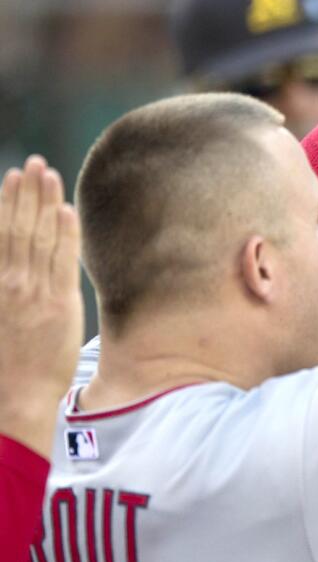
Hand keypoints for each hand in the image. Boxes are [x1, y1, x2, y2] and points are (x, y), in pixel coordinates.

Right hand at [0, 156, 82, 455]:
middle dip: (27, 193)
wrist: (15, 399)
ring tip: (49, 174)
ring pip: (41, 237)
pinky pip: (64, 260)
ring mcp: (35, 292)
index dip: (8, 202)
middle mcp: (10, 283)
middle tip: (34, 163)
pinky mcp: (60, 304)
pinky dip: (65, 233)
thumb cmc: (3, 362)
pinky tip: (67, 209)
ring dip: (45, 203)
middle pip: (20, 227)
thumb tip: (11, 260)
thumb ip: (5, 286)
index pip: (1, 233)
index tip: (13, 176)